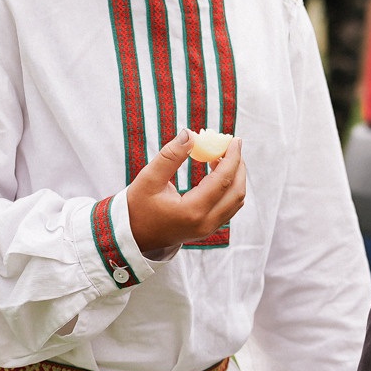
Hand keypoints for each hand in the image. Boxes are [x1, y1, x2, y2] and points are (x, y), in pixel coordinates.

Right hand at [124, 130, 244, 256]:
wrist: (132, 236)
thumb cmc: (137, 207)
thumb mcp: (149, 178)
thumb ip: (171, 155)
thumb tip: (190, 134)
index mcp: (192, 211)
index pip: (223, 181)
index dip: (232, 158)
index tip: (234, 140)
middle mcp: (205, 223)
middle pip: (236, 191)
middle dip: (238, 166)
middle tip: (231, 145)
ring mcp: (208, 228)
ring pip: (236, 200)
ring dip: (235, 177)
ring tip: (222, 156)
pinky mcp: (207, 228)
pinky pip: (229, 207)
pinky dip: (229, 188)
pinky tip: (217, 172)